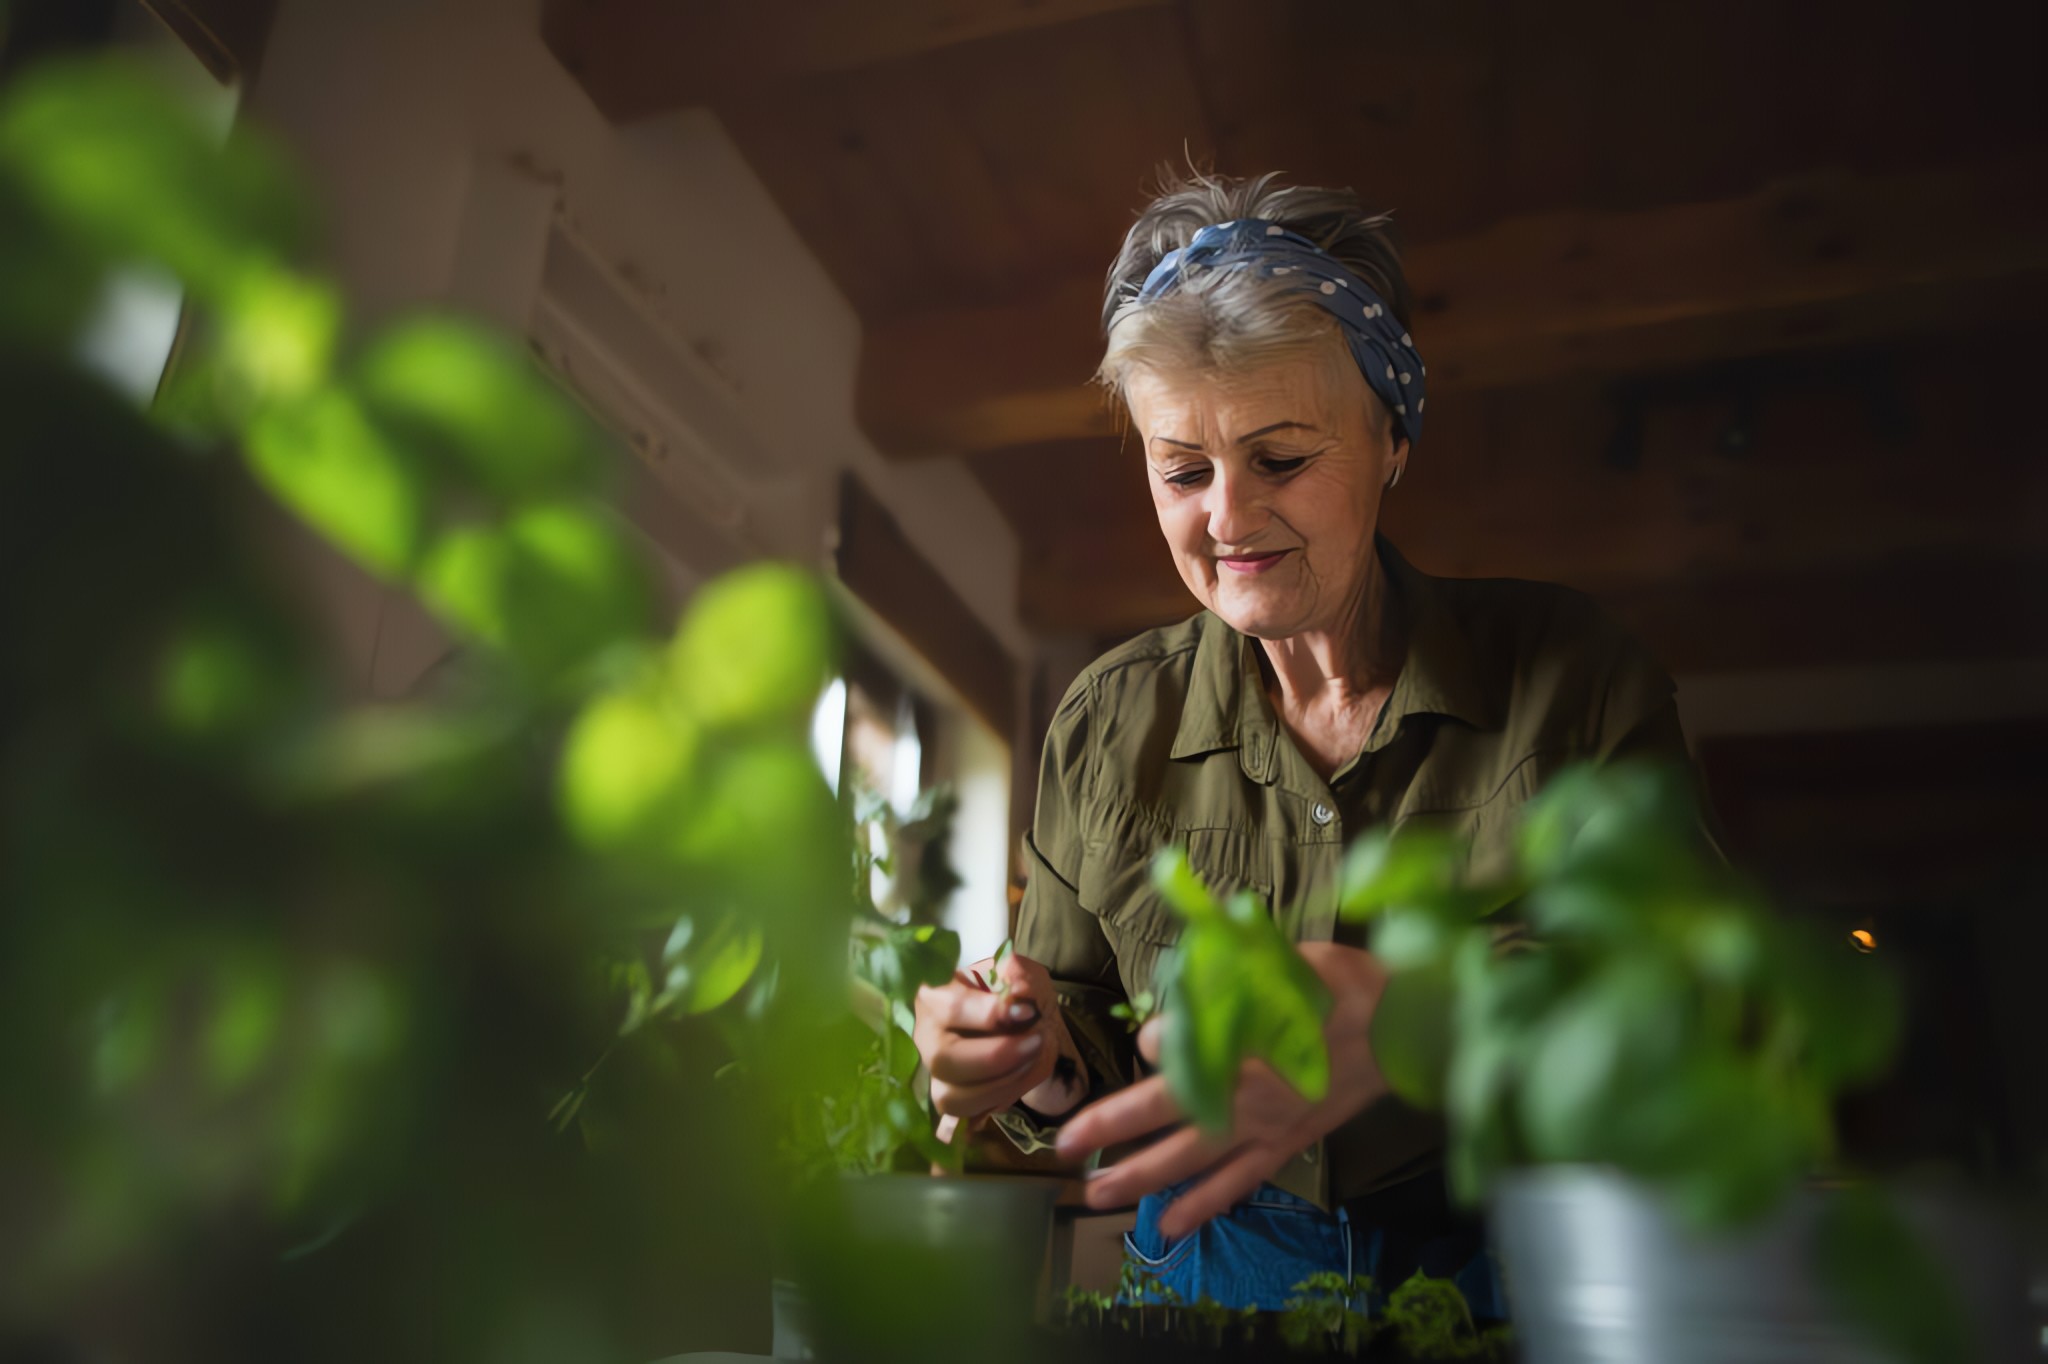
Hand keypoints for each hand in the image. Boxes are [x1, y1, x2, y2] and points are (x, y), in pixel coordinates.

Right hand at [913, 948, 1085, 1140]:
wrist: (1023, 1026)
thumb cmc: (1014, 994)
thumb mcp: (1023, 973)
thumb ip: (1020, 976)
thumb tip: (1020, 994)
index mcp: (935, 994)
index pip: (950, 1007)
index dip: (989, 1013)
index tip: (1028, 1013)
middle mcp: (925, 1035)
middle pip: (943, 1058)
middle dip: (995, 1056)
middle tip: (1035, 1043)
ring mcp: (933, 1071)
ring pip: (951, 1096)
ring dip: (1000, 1083)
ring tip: (1031, 1060)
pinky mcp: (948, 1097)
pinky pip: (966, 1114)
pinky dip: (998, 1099)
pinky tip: (1020, 1078)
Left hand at [1054, 941, 1389, 1238]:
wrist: (1406, 1030)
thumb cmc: (1346, 987)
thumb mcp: (1292, 964)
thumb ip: (1235, 973)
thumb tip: (1186, 983)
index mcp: (1249, 1045)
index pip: (1181, 1051)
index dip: (1156, 1043)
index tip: (1147, 1039)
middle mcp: (1249, 1095)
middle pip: (1169, 1114)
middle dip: (1113, 1127)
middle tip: (1065, 1145)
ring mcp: (1266, 1127)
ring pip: (1193, 1158)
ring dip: (1142, 1177)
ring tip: (1096, 1194)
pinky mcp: (1286, 1145)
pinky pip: (1237, 1183)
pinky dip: (1203, 1206)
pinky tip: (1168, 1227)